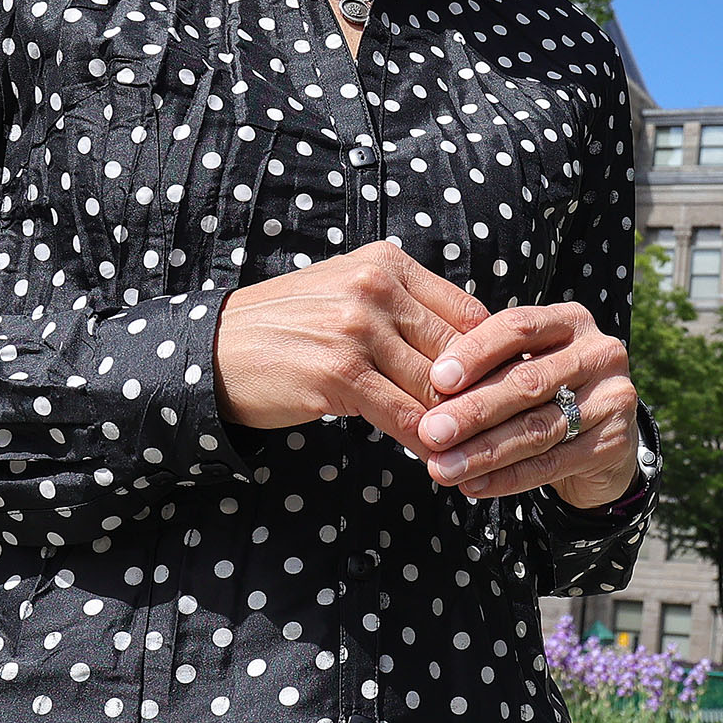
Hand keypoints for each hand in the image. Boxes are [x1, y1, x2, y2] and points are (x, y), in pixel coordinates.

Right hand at [211, 246, 489, 444]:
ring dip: (460, 426)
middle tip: (507, 432)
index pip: (469, 314)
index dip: (494, 359)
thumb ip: (406, 312)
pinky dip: (426, 441)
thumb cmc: (289, 329)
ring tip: (479, 453)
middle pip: (460, 351)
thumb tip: (472, 350)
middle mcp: (377, 286)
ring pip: (436, 387)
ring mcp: (357, 327)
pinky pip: (403, 415)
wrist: (212, 350)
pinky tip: (438, 459)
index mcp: (388, 263)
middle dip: (484, 397)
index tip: (510, 393)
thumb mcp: (349, 295)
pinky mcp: (339, 371)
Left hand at [414, 302, 640, 507]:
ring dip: (483, 451)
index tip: (436, 379)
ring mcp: (613, 397)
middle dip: (473, 410)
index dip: (475, 352)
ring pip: (537, 427)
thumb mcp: (525, 366)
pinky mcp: (615, 442)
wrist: (605, 441)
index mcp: (570, 321)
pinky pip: (552, 463)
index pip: (518, 327)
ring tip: (443, 467)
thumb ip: (491, 368)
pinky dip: (508, 477)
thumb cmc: (548, 395)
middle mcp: (599, 353)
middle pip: (527, 382)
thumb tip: (430, 391)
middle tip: (431, 432)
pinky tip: (474, 485)